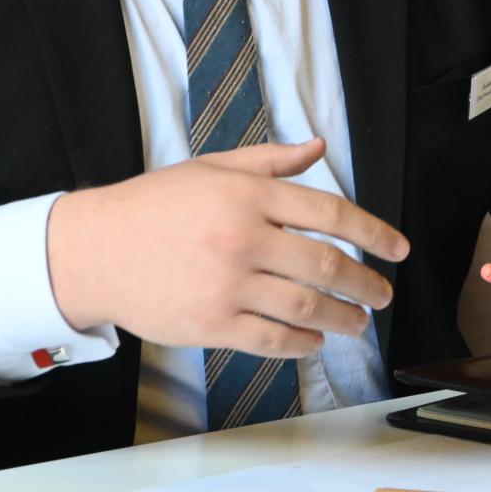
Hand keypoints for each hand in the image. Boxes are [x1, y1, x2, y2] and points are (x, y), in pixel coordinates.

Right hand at [46, 137, 409, 356]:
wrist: (93, 250)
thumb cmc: (149, 207)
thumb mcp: (208, 169)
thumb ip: (268, 161)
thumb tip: (318, 148)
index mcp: (245, 195)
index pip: (330, 211)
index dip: (374, 232)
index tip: (398, 250)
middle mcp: (241, 238)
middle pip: (328, 265)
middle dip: (366, 283)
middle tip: (381, 293)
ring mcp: (227, 284)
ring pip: (309, 307)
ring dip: (344, 319)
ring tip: (357, 322)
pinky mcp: (212, 323)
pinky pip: (275, 339)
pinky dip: (304, 343)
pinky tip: (314, 340)